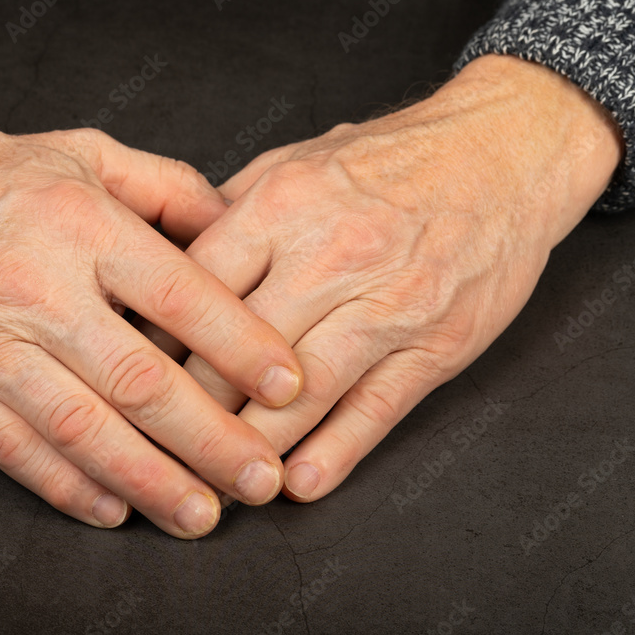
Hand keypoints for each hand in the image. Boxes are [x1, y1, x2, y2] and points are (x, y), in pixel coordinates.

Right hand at [0, 80, 304, 537]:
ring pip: (81, 430)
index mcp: (82, 226)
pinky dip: (68, 487)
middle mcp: (38, 290)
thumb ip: (166, 186)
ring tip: (201, 516)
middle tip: (261, 480)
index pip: (182, 295)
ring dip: (149, 481)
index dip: (243, 346)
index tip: (290, 387)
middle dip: (210, 440)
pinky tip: (115, 510)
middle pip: (140, 380)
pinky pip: (16, 450)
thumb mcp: (80, 152)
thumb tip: (235, 226)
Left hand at [145, 55, 621, 501]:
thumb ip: (231, 210)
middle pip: (237, 349)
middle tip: (160, 442)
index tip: (130, 376)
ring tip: (221, 477)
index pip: (195, 288)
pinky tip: (301, 483)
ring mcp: (387, 304)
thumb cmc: (390, 159)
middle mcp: (330, 255)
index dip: (155, 341)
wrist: (503, 151)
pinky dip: (336, 451)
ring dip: (255, 444)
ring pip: (303, 391)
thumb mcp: (296, 160)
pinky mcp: (434, 344)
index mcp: (282, 205)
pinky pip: (376, 408)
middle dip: (192, 405)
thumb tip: (166, 257)